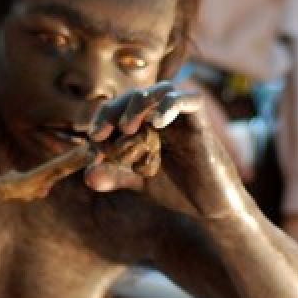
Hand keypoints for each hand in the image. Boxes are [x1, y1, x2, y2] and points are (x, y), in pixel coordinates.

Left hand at [84, 82, 245, 218]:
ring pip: (162, 89)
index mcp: (145, 122)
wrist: (210, 207)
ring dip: (140, 104)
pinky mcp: (202, 124)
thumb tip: (87, 175)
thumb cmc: (175, 187)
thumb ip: (114, 175)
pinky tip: (156, 123)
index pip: (119, 106)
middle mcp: (163, 114)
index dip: (103, 117)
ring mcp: (183, 117)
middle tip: (102, 134)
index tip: (92, 139)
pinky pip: (190, 101)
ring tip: (127, 127)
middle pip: (136, 94)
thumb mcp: (137, 181)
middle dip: (116, 109)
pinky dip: (171, 105)